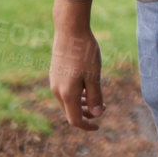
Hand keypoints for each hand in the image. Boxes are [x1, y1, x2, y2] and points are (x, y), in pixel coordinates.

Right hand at [50, 0, 103, 130]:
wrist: (69, 29)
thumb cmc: (84, 52)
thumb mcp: (94, 75)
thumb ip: (95, 96)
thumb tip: (96, 114)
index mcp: (67, 94)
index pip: (75, 120)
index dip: (87, 126)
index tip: (99, 127)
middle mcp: (57, 91)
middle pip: (70, 112)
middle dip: (86, 114)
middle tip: (103, 108)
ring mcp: (54, 82)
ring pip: (67, 101)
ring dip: (82, 104)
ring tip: (97, 98)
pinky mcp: (55, 73)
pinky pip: (64, 91)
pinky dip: (76, 95)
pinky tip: (86, 87)